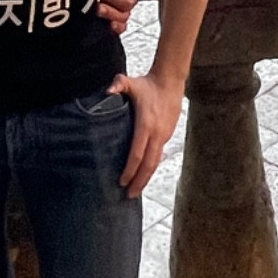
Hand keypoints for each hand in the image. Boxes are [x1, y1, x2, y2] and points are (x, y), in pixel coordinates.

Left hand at [110, 69, 183, 197]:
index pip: (137, 153)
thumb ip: (118, 84)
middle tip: (129, 195)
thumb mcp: (131, 82)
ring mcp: (163, 136)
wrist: (171, 82)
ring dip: (146, 178)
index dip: (130, 169)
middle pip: (148, 164)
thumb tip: (107, 91)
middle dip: (139, 181)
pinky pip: (158, 156)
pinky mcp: (166, 135)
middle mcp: (156, 134)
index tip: (122, 182)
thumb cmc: (148, 84)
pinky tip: (143, 175)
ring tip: (136, 191)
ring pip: (155, 162)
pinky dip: (150, 168)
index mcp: (146, 125)